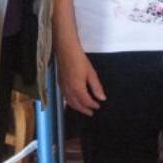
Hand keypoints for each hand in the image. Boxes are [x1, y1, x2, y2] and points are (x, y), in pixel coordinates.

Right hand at [50, 0, 103, 115]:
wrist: (66, 50)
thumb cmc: (79, 60)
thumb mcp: (91, 73)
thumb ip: (96, 87)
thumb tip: (101, 98)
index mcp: (77, 88)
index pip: (86, 101)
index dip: (92, 105)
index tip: (98, 106)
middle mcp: (69, 90)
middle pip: (76, 104)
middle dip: (84, 109)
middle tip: (91, 113)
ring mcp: (63, 86)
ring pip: (69, 101)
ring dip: (77, 107)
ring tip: (83, 109)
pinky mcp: (60, 82)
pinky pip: (65, 96)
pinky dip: (70, 101)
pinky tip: (73, 100)